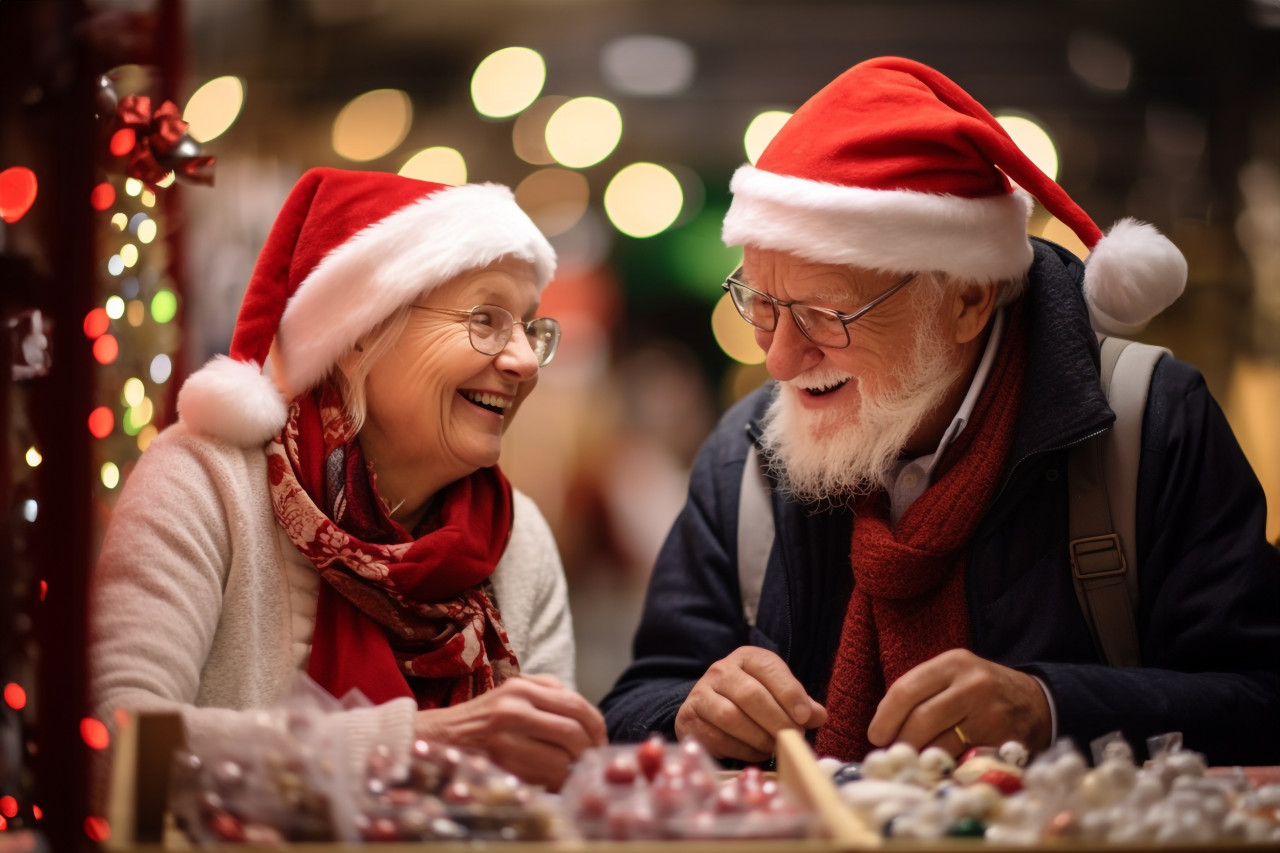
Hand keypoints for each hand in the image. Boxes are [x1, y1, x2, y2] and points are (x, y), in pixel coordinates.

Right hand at [413, 674, 605, 790]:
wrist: (439, 738)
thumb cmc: (483, 718)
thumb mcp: (512, 691)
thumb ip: (549, 692)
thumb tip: (587, 716)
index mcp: (522, 687)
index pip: (576, 704)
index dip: (596, 726)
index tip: (599, 739)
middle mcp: (514, 708)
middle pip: (573, 731)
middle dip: (588, 749)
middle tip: (589, 758)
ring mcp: (506, 738)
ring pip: (561, 758)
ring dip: (571, 769)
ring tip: (567, 769)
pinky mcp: (500, 764)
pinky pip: (542, 777)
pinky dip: (554, 781)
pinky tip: (549, 779)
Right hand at [675, 647, 826, 761]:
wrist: (709, 708)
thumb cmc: (752, 702)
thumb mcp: (777, 694)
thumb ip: (799, 704)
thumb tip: (819, 716)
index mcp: (747, 658)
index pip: (769, 669)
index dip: (789, 693)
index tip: (804, 717)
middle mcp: (721, 670)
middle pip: (750, 695)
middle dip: (776, 720)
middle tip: (791, 738)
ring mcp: (701, 694)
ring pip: (731, 717)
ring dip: (758, 738)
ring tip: (774, 748)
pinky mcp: (689, 718)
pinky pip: (717, 737)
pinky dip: (741, 750)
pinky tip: (755, 753)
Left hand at [866, 648, 1050, 755]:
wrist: (1036, 703)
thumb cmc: (981, 691)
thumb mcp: (953, 676)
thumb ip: (922, 692)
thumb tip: (883, 726)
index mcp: (952, 663)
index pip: (906, 690)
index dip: (885, 717)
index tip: (876, 735)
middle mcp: (972, 685)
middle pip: (921, 719)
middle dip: (901, 741)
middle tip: (893, 754)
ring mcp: (990, 714)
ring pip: (941, 743)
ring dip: (920, 758)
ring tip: (913, 762)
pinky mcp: (1003, 741)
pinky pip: (964, 760)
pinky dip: (946, 768)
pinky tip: (939, 769)